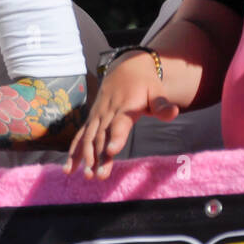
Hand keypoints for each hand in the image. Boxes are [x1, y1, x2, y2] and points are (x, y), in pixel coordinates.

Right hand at [63, 52, 178, 179]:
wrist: (126, 67)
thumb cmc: (145, 84)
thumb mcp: (156, 92)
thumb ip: (162, 105)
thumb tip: (174, 112)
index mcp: (125, 105)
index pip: (119, 123)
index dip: (115, 137)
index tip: (111, 151)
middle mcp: (107, 111)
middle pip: (101, 135)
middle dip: (99, 156)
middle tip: (99, 176)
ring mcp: (97, 116)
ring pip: (89, 137)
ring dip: (86, 157)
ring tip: (87, 176)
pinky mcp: (92, 119)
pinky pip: (80, 136)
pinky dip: (74, 151)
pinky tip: (69, 169)